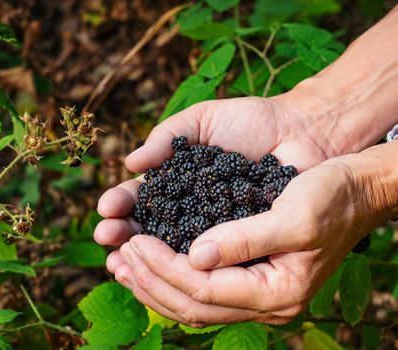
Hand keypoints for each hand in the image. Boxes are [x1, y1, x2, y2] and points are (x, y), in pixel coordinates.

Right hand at [94, 95, 335, 251]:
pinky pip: (208, 260)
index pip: (141, 198)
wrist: (300, 132)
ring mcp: (213, 228)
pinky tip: (164, 274)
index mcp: (176, 181)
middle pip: (149, 228)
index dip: (121, 206)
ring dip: (144, 260)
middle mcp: (190, 209)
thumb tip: (129, 163)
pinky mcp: (238, 243)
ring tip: (120, 264)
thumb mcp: (202, 121)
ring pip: (172, 250)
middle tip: (106, 241)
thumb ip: (166, 137)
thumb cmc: (250, 122)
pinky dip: (185, 268)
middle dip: (124, 236)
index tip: (105, 212)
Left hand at [112, 155, 381, 326]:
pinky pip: (202, 288)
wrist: (355, 191)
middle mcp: (264, 300)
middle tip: (118, 255)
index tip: (134, 243)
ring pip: (193, 303)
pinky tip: (150, 263)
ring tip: (121, 265)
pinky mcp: (249, 275)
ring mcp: (256, 291)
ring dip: (155, 284)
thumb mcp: (294, 216)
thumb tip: (195, 256)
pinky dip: (171, 276)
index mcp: (278, 292)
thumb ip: (246, 239)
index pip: (204, 290)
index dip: (163, 268)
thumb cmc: (332, 198)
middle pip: (192, 305)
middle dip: (151, 280)